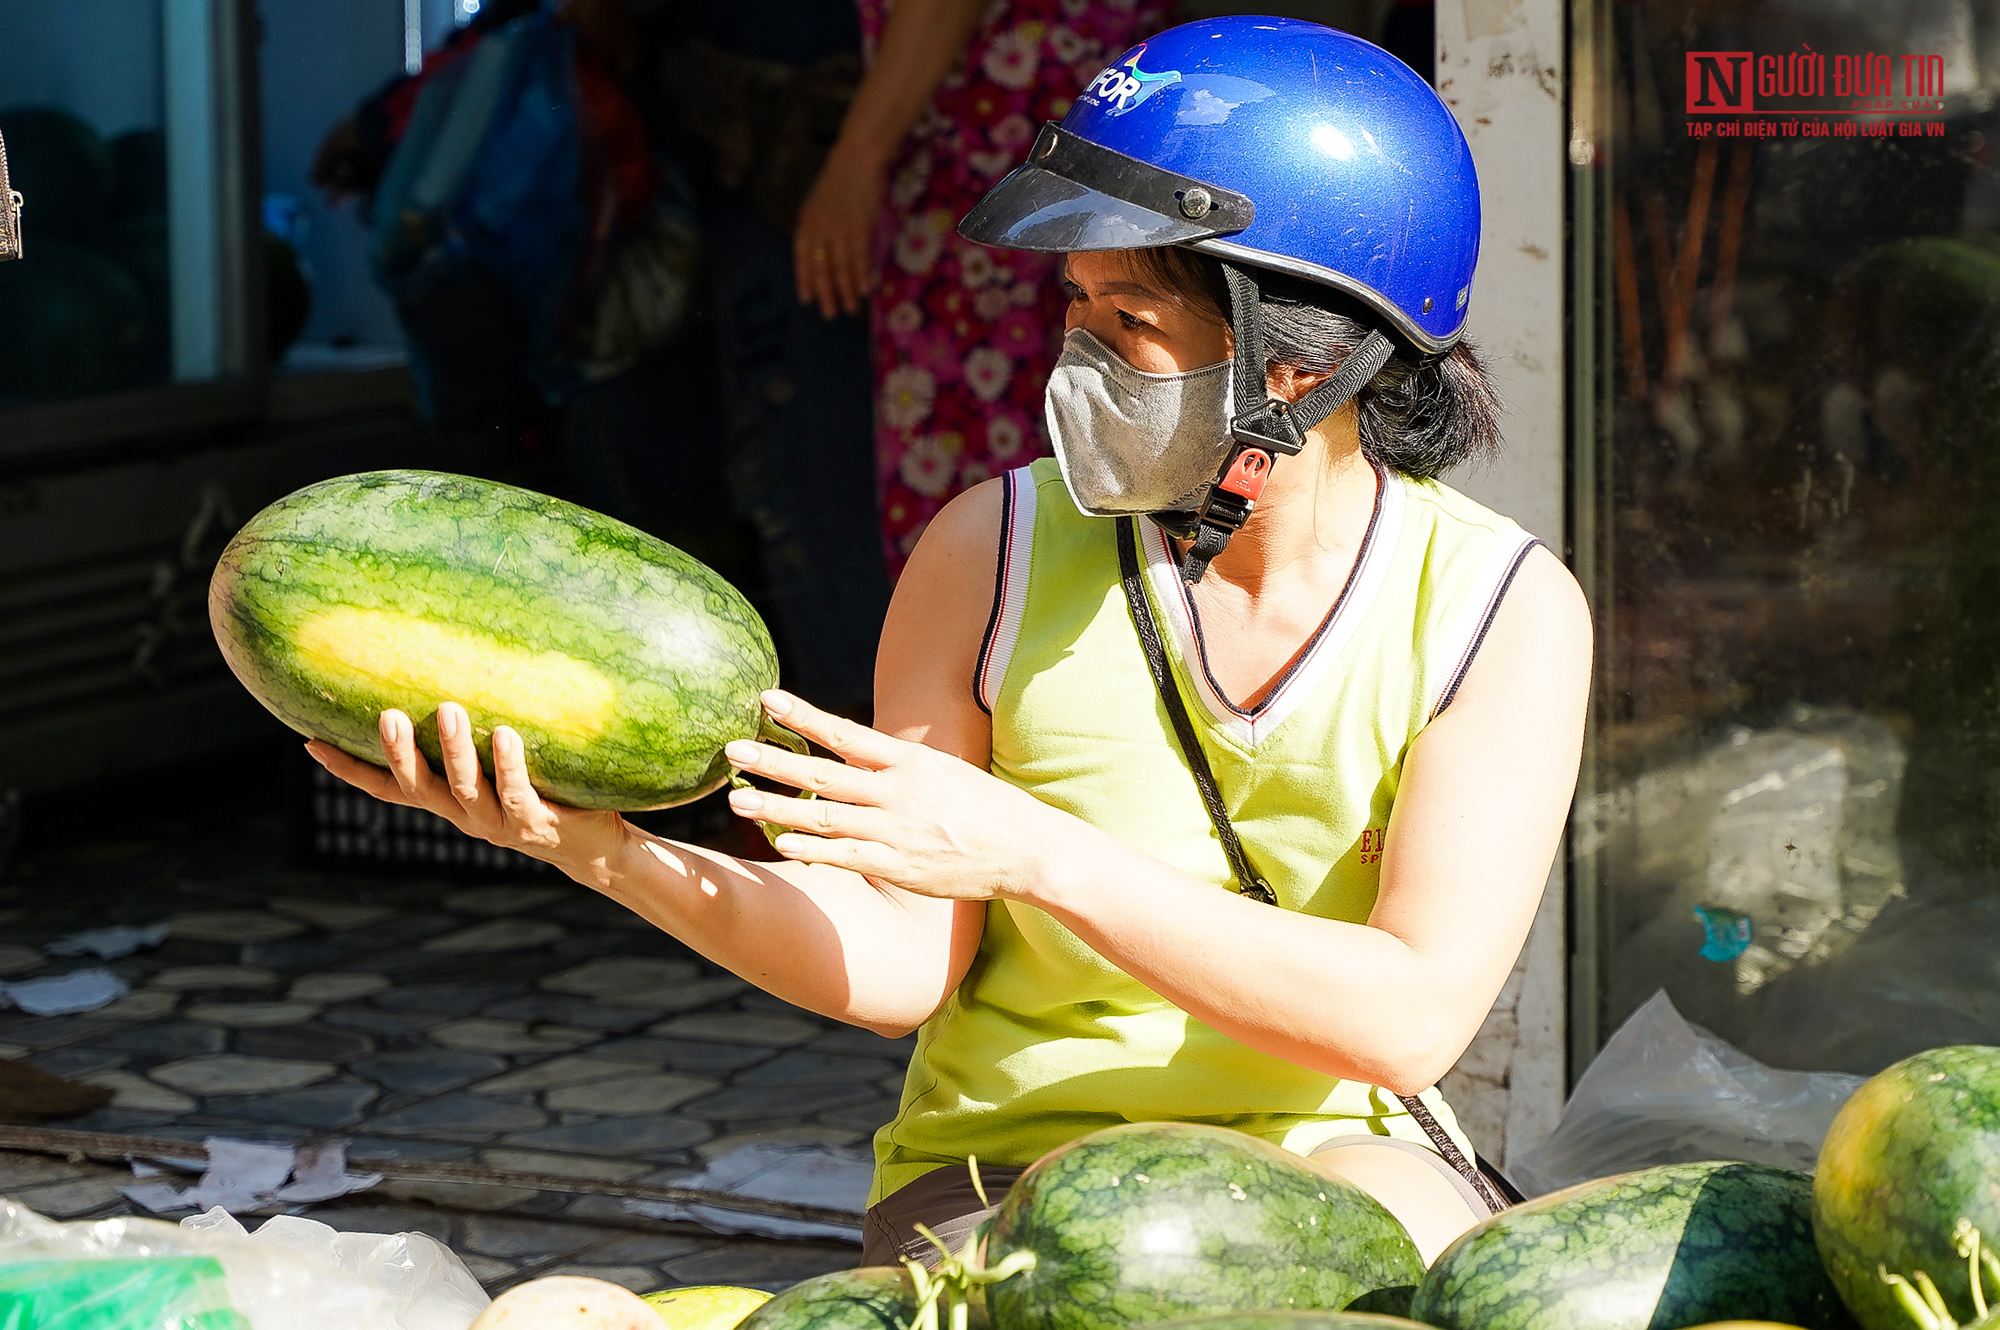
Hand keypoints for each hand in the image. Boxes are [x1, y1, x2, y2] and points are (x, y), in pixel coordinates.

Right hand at [304, 702, 628, 883]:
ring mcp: (498, 822)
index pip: (388, 788)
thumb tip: (462, 667)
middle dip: (400, 752)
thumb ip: (479, 730)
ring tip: (449, 709)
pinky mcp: (535, 823)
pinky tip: (506, 734)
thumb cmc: (543, 791)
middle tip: (387, 714)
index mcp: (447, 801)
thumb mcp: (501, 762)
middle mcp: (464, 814)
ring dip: (454, 749)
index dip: (350, 769)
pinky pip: (517, 792)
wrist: (593, 845)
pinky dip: (509, 763)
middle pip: (418, 787)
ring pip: (465, 787)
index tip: (310, 742)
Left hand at [724, 691, 1079, 900]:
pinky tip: (778, 846)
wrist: (1030, 849)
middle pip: (822, 773)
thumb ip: (898, 764)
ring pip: (823, 817)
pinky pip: (844, 858)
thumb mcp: (945, 770)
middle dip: (773, 760)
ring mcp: (896, 830)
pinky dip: (810, 851)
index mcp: (910, 761)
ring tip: (736, 801)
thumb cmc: (986, 808)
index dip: (803, 715)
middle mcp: (898, 791)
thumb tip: (854, 751)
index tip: (766, 699)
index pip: (845, 732)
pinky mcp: (898, 866)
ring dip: (776, 808)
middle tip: (731, 749)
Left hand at [793, 147, 887, 319]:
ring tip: (849, 309)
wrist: (857, 158)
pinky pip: (858, 257)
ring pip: (840, 267)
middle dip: (825, 293)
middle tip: (829, 314)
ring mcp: (839, 228)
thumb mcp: (819, 202)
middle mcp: (819, 227)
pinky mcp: (859, 226)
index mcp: (806, 221)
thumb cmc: (840, 178)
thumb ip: (819, 226)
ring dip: (844, 290)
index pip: (801, 257)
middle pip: (820, 267)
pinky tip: (862, 290)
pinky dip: (860, 275)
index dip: (804, 279)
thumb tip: (821, 251)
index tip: (806, 299)